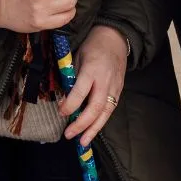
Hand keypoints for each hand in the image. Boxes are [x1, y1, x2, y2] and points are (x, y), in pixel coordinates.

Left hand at [61, 25, 127, 146]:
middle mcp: (105, 81)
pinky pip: (110, 110)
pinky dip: (100, 122)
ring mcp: (114, 87)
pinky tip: (91, 131)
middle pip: (96, 107)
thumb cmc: (93, 46)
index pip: (81, 91)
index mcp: (92, 69)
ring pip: (105, 113)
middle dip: (82, 124)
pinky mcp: (119, 92)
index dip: (71, 104)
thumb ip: (72, 76)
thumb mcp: (77, 56)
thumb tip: (64, 97)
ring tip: (82, 142)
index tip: (61, 112)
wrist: (115, 39)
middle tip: (69, 135)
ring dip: (93, 129)